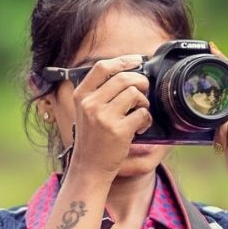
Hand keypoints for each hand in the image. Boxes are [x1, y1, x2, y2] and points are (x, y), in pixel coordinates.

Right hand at [66, 55, 152, 179]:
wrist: (89, 167)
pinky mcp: (118, 131)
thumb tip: (128, 72)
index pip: (102, 67)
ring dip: (143, 102)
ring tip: (139, 112)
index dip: (122, 61)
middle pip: (123, 78)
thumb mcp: (85, 111)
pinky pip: (142, 113)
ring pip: (134, 94)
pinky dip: (146, 119)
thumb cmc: (92, 138)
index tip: (136, 61)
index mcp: (81, 96)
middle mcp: (90, 104)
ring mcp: (103, 118)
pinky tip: (140, 127)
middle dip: (140, 81)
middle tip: (144, 90)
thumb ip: (100, 92)